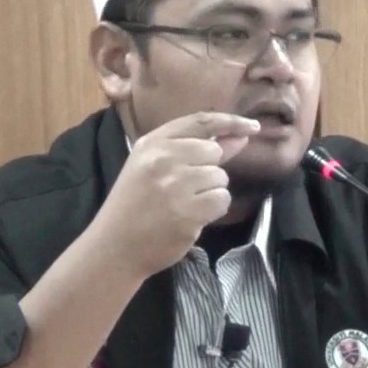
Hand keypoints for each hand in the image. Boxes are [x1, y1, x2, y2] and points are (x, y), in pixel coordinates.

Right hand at [91, 111, 260, 278]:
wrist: (115, 246)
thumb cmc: (135, 204)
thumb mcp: (153, 166)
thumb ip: (194, 148)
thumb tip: (241, 135)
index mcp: (152, 143)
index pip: (201, 122)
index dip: (230, 122)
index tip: (252, 127)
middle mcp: (163, 159)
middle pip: (214, 151)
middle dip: (209, 169)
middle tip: (185, 188)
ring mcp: (176, 186)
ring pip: (220, 178)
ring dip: (210, 192)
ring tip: (185, 204)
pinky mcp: (188, 212)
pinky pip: (221, 200)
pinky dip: (213, 209)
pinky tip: (193, 216)